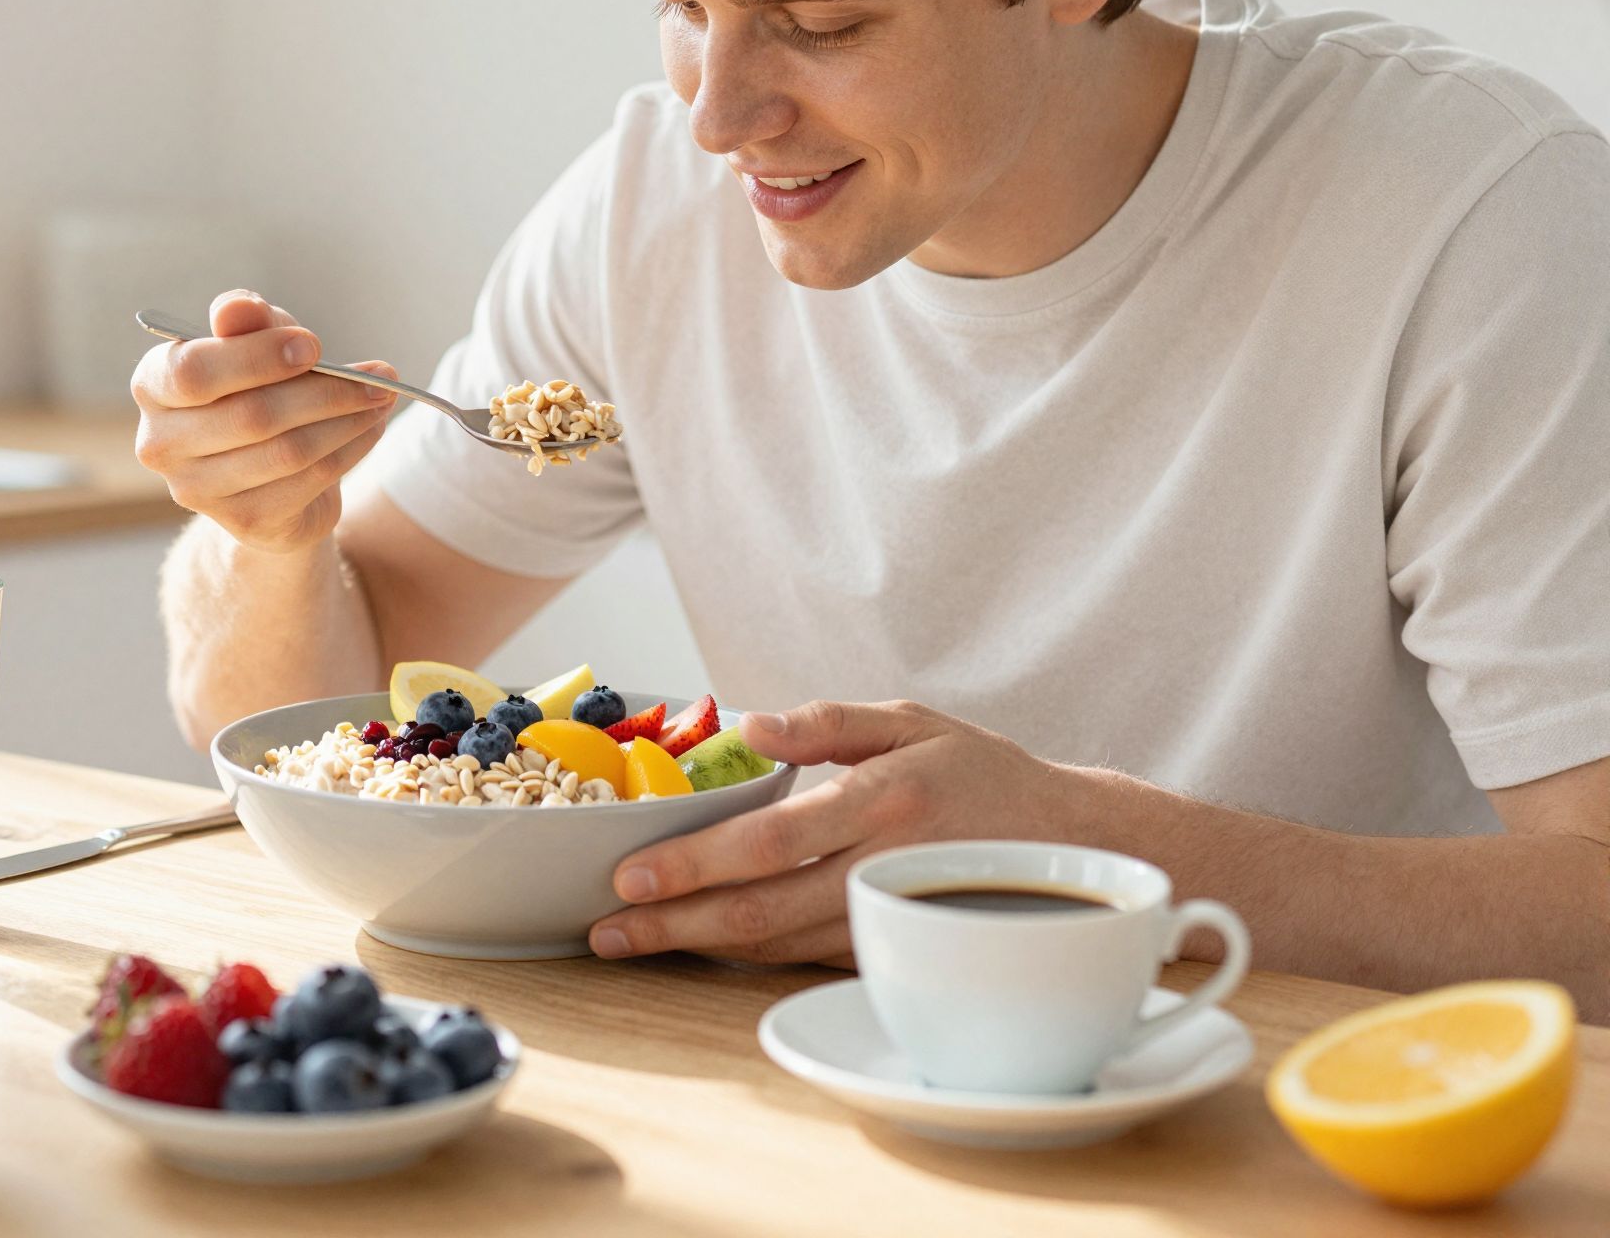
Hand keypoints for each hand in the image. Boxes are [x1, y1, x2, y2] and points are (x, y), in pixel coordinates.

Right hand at [132, 289, 398, 553]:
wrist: (267, 472)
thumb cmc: (255, 387)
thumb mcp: (255, 342)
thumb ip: (246, 321)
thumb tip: (237, 307)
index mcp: (153, 384)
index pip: (194, 371)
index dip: (258, 358)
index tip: (315, 346)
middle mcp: (161, 442)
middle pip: (252, 415)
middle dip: (326, 393)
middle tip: (380, 377)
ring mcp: (196, 490)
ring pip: (287, 452)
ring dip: (347, 422)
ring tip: (382, 399)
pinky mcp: (242, 521)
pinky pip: (308, 482)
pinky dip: (350, 451)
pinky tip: (370, 430)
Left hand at [588, 700, 1082, 965]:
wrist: (1073, 845)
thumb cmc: (981, 773)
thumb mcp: (912, 720)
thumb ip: (828, 722)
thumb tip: (748, 724)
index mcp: (883, 800)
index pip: (771, 840)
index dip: (696, 863)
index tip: (631, 875)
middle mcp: (884, 868)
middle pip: (761, 909)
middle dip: (674, 924)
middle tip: (605, 931)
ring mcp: (889, 920)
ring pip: (777, 946)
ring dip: (699, 947)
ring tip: (632, 941)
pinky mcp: (892, 951)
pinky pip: (804, 958)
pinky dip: (746, 956)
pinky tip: (699, 946)